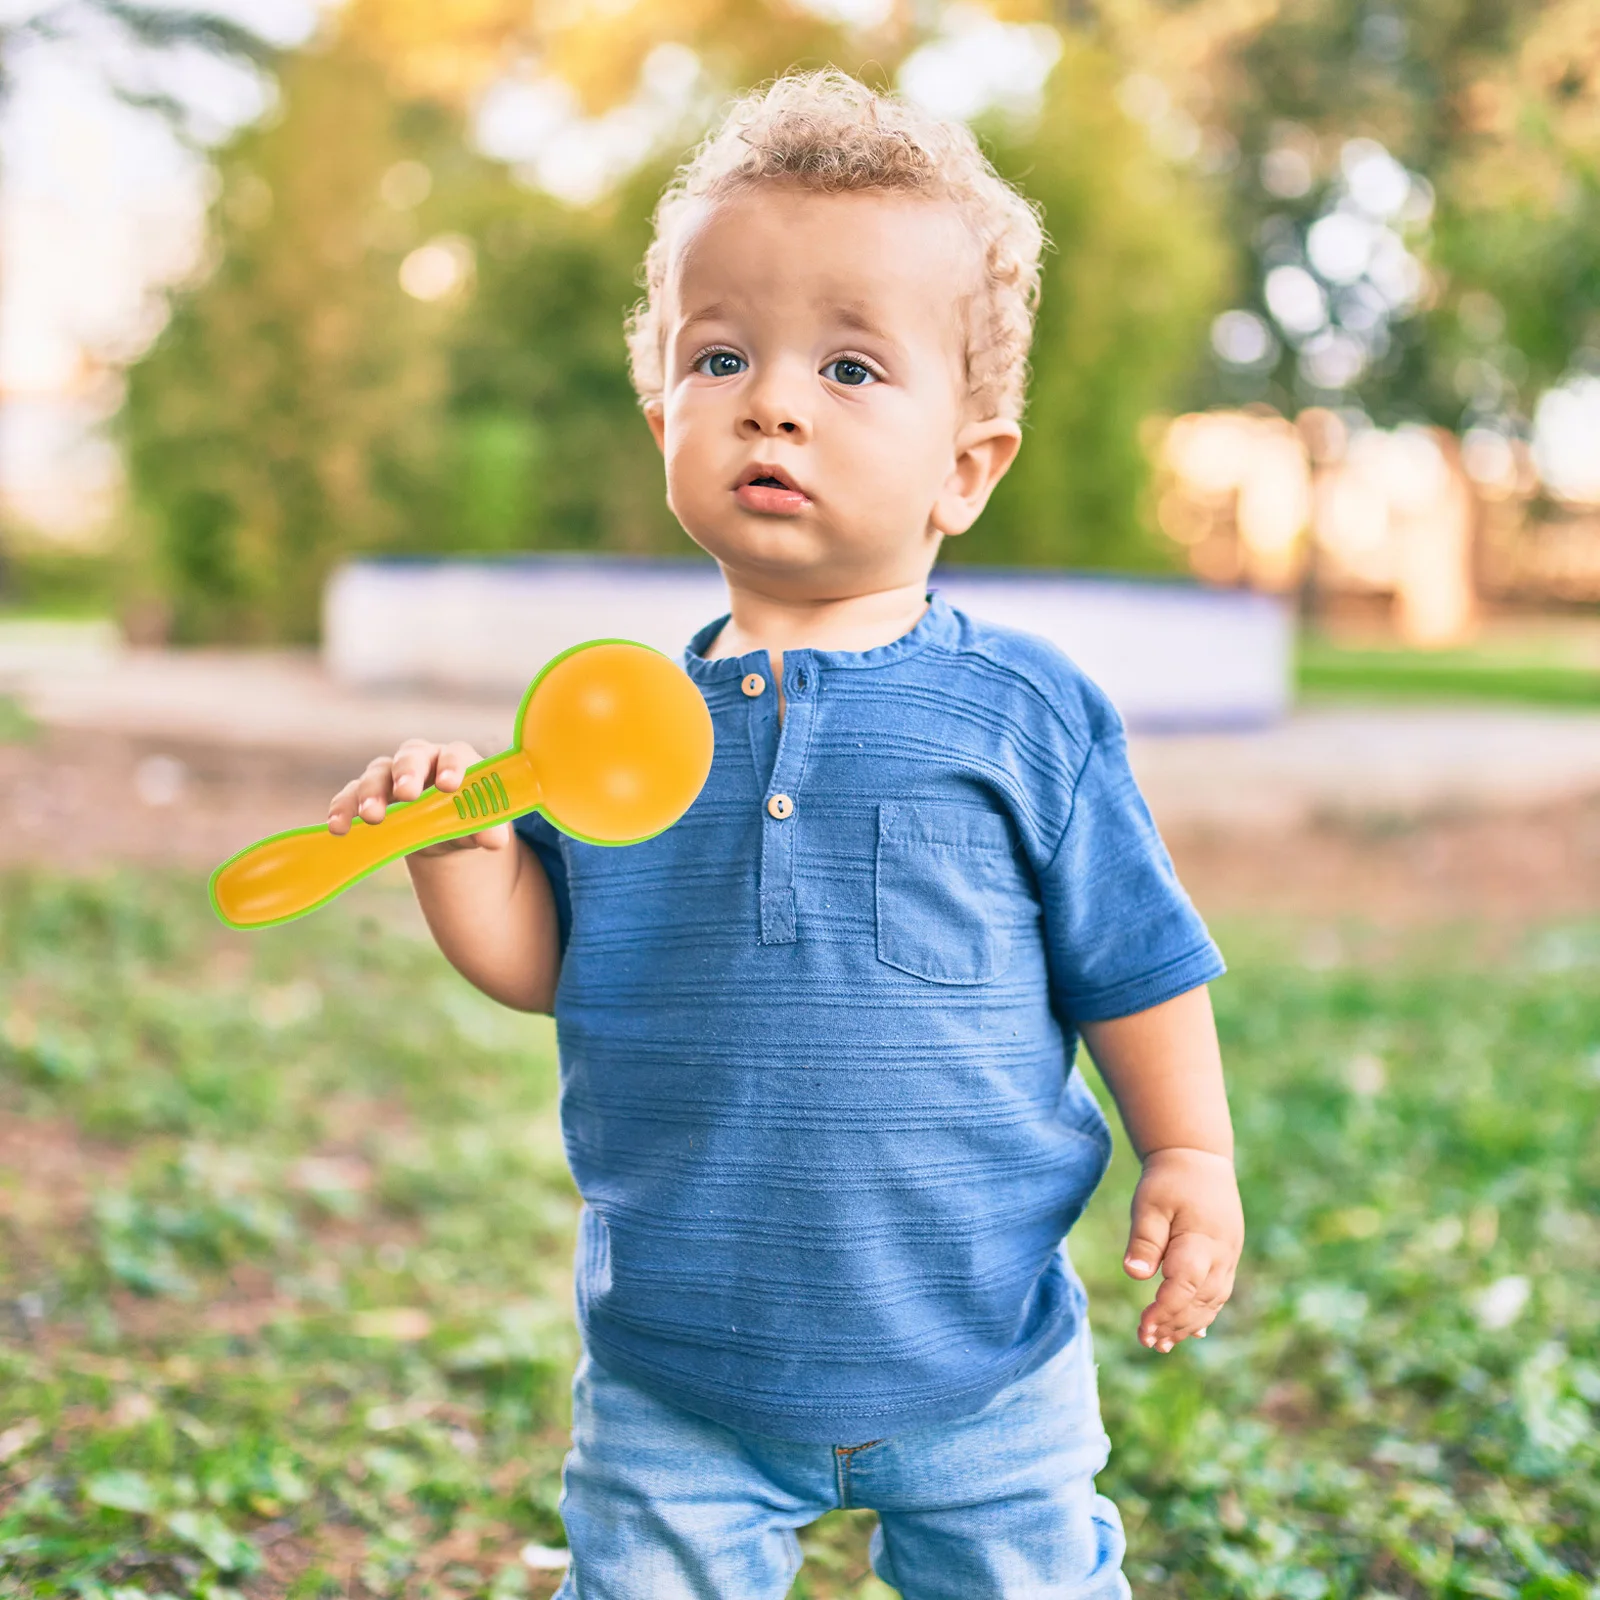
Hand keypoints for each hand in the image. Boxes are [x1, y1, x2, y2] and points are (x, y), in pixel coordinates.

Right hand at [327, 738, 513, 857]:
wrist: (442, 829)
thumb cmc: (465, 817)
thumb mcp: (480, 825)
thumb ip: (487, 828)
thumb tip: (495, 840)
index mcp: (454, 760)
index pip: (454, 754)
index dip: (451, 767)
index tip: (448, 786)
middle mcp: (420, 760)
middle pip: (410, 756)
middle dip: (407, 773)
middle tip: (406, 794)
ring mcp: (390, 774)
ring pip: (376, 773)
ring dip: (371, 793)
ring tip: (372, 818)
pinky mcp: (366, 793)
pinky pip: (350, 795)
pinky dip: (343, 808)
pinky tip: (339, 827)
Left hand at [1123, 1146, 1242, 1352]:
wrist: (1199, 1160)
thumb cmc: (1169, 1181)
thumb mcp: (1149, 1203)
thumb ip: (1144, 1239)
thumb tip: (1134, 1274)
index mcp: (1202, 1240)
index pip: (1186, 1286)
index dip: (1165, 1311)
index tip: (1142, 1327)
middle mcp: (1221, 1255)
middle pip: (1200, 1301)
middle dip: (1173, 1325)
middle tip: (1145, 1341)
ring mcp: (1228, 1259)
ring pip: (1211, 1302)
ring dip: (1187, 1325)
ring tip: (1160, 1344)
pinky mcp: (1226, 1259)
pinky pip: (1217, 1294)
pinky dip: (1202, 1314)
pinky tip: (1188, 1333)